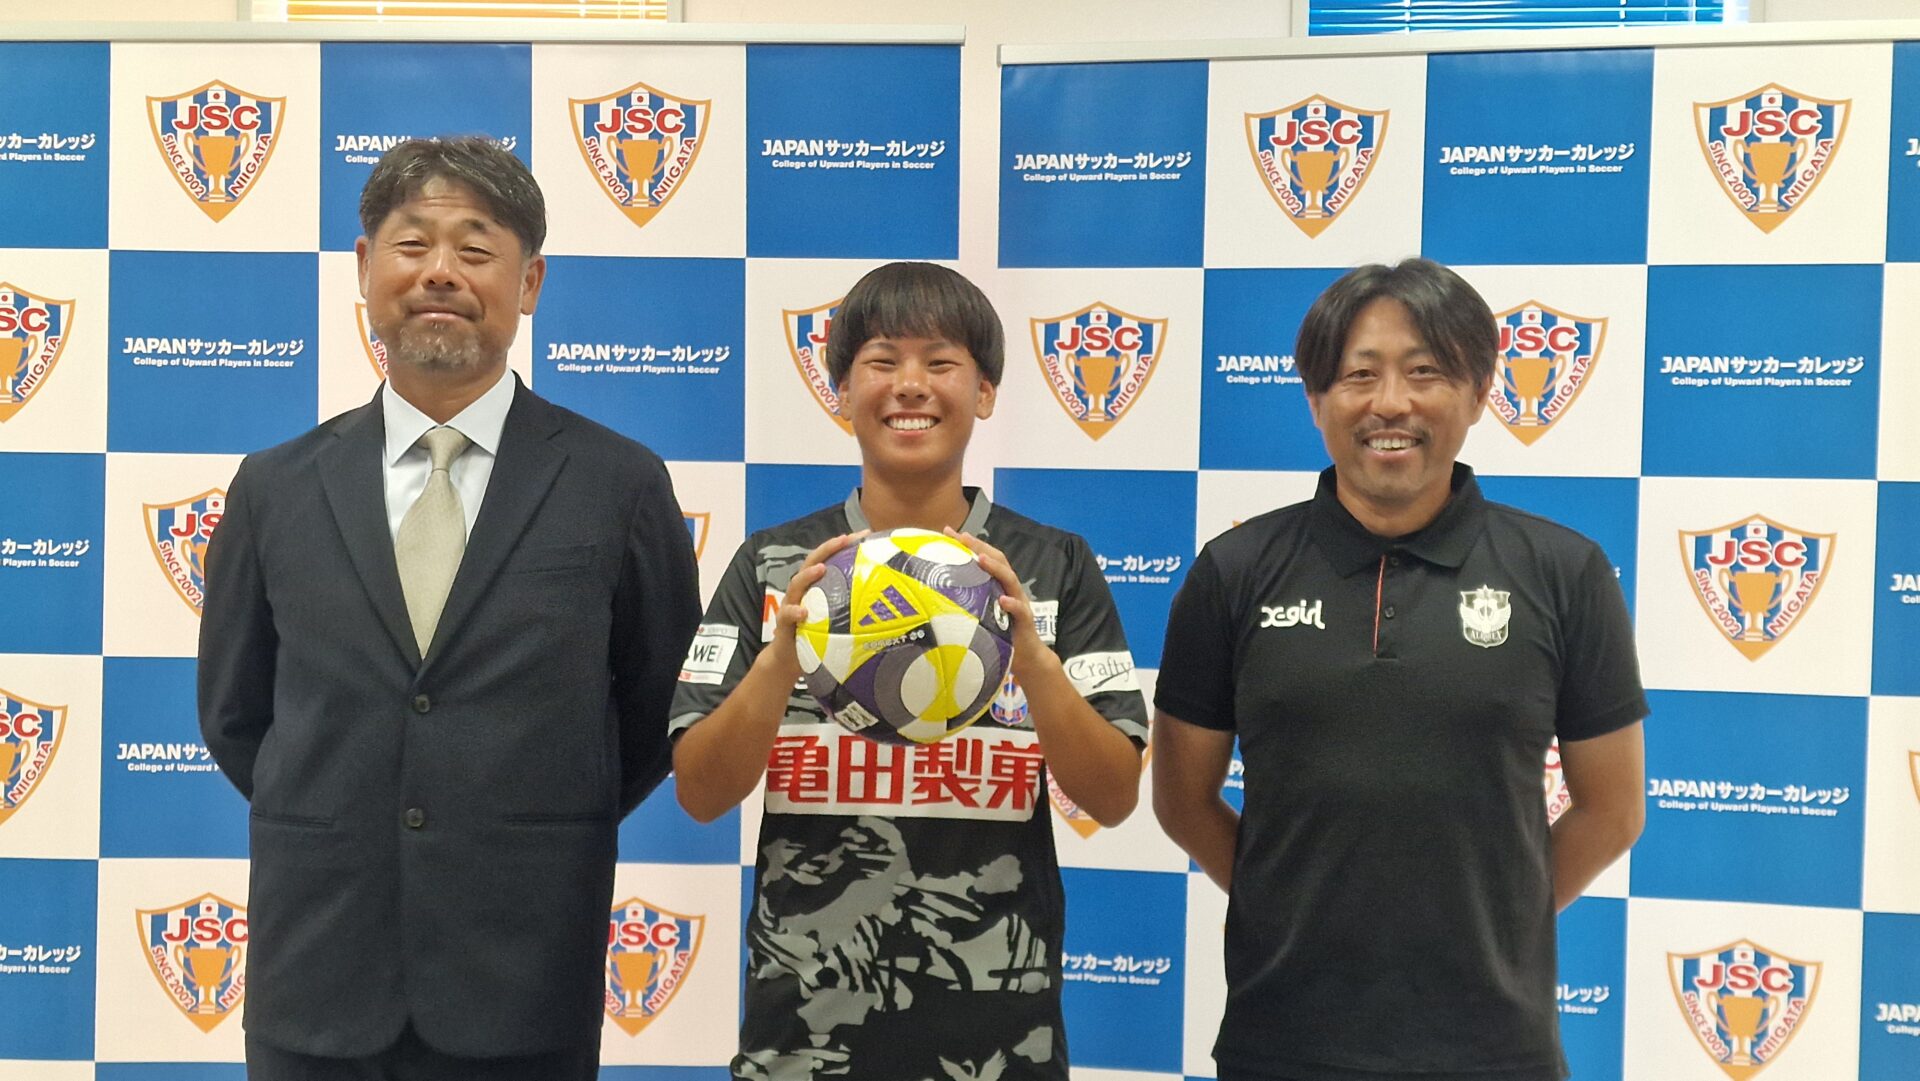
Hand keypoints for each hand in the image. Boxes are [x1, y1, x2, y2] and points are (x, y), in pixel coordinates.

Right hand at [760, 531, 865, 680]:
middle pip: (812, 562)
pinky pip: (787, 615)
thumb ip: (853, 606)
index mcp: (817, 586)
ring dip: (808, 575)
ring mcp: (791, 604)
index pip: (830, 559)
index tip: (864, 534)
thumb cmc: (819, 636)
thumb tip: (889, 603)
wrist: (791, 659)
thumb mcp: (838, 618)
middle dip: (827, 548)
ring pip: (796, 584)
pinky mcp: (784, 623)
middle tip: (844, 539)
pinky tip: (804, 611)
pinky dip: (794, 611)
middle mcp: (803, 591)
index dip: (845, 545)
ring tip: (821, 569)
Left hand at [945, 528, 1048, 663]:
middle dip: (981, 546)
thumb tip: (933, 596)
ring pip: (1010, 579)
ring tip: (982, 559)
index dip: (968, 544)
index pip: (984, 558)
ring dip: (996, 568)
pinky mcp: (1025, 620)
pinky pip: (1020, 610)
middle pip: (998, 561)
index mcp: (997, 585)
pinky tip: (1002, 600)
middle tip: (963, 537)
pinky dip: (1012, 604)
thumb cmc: (999, 634)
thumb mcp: (979, 615)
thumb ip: (965, 603)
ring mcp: (1019, 602)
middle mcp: (1009, 588)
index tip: (948, 532)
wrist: (1025, 657)